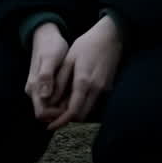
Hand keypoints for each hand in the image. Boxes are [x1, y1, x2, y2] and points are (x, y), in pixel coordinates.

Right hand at [24, 22, 68, 125]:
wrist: (46, 35)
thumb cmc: (50, 46)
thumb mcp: (50, 59)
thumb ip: (46, 76)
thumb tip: (44, 95)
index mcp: (34, 87)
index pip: (42, 113)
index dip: (56, 115)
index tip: (71, 106)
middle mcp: (34, 91)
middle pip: (46, 113)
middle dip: (61, 113)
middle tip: (77, 103)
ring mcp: (39, 89)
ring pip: (50, 107)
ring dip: (63, 107)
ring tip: (77, 97)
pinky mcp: (45, 86)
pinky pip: (53, 100)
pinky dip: (63, 100)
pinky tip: (74, 93)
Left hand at [47, 14, 123, 130]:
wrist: (111, 36)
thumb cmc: (87, 44)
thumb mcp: (69, 59)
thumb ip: (60, 81)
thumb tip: (50, 100)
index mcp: (84, 82)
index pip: (73, 112)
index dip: (61, 122)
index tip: (50, 127)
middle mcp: (97, 89)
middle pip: (82, 116)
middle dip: (67, 120)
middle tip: (53, 117)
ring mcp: (105, 89)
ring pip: (88, 110)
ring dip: (75, 112)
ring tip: (61, 106)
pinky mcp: (108, 86)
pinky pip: (94, 102)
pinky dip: (83, 104)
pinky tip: (74, 96)